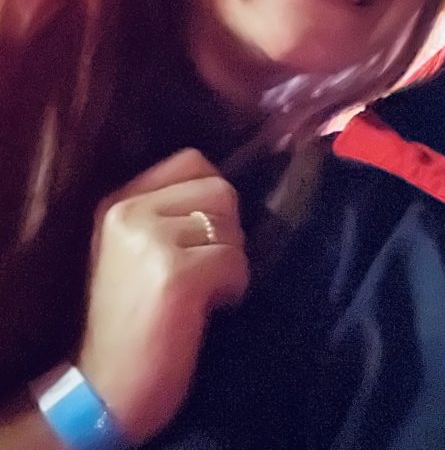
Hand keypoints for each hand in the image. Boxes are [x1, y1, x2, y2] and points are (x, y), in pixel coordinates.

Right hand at [77, 149, 248, 443]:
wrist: (102, 389)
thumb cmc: (130, 321)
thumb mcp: (133, 250)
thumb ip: (168, 212)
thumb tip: (227, 189)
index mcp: (118, 201)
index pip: (192, 161)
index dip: (212, 196)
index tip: (204, 235)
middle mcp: (130, 210)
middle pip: (220, 189)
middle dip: (227, 230)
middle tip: (206, 269)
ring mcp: (151, 239)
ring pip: (232, 225)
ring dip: (231, 261)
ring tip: (203, 292)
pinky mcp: (175, 274)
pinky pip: (235, 261)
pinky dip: (234, 288)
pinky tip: (209, 309)